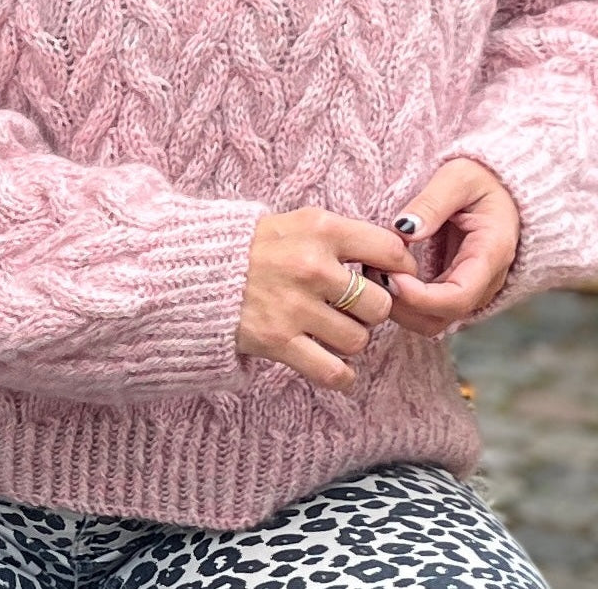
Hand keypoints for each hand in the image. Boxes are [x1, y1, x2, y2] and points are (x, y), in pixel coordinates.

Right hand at [236, 208, 418, 391]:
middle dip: (371, 310)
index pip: (390, 250)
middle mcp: (313, 266)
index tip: (393, 277)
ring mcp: (295, 306)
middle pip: (379, 303)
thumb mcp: (301, 222)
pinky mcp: (279, 341)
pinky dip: (341, 375)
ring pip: (358, 339)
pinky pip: (333, 372)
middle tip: (353, 307)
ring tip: (330, 329)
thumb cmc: (257, 246)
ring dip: (350, 340)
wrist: (196, 269)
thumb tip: (394, 260)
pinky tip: (335, 365)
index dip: (401, 268)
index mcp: (321, 229)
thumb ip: (344, 237)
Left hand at [380, 160, 519, 336]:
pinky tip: (383, 273)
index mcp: (491, 255)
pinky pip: (426, 310)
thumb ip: (432, 203)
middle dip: (402, 304)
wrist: (502, 189)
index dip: (420, 297)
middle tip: (373, 271)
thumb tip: (404, 230)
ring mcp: (468, 290)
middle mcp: (483, 283)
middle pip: (441, 318)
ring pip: (430, 321)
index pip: (458, 298)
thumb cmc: (483, 179)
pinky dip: (402, 299)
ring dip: (398, 306)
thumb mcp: (459, 177)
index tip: (390, 275)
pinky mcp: (453, 289)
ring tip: (374, 271)